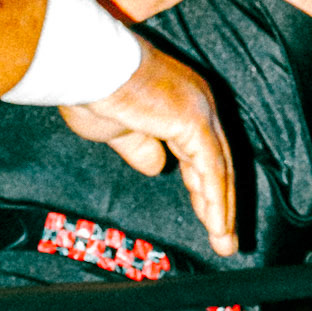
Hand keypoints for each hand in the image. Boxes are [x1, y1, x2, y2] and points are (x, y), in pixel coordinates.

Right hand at [59, 40, 237, 256]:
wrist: (86, 67)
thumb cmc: (92, 89)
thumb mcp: (117, 129)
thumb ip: (140, 148)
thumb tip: (156, 166)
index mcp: (179, 104)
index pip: (200, 154)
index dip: (203, 188)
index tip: (207, 217)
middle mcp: (197, 104)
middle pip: (216, 163)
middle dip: (219, 203)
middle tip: (225, 239)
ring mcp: (199, 111)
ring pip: (218, 169)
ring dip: (222, 209)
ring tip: (225, 243)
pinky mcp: (193, 121)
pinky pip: (211, 169)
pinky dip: (215, 200)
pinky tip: (218, 226)